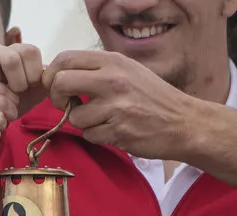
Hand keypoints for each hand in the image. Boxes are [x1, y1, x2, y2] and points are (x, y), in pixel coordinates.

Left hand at [42, 50, 196, 159]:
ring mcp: (115, 106)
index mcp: (113, 61)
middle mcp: (113, 79)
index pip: (65, 58)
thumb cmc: (152, 97)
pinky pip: (89, 135)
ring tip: (102, 120)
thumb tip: (60, 75)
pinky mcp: (118, 130)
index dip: (52, 74)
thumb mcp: (127, 70)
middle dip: (56, 98)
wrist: (185, 123)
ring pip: (73, 116)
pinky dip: (96, 136)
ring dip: (82, 122)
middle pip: (61, 83)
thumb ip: (96, 70)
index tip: (55, 86)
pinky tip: (113, 130)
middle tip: (67, 105)